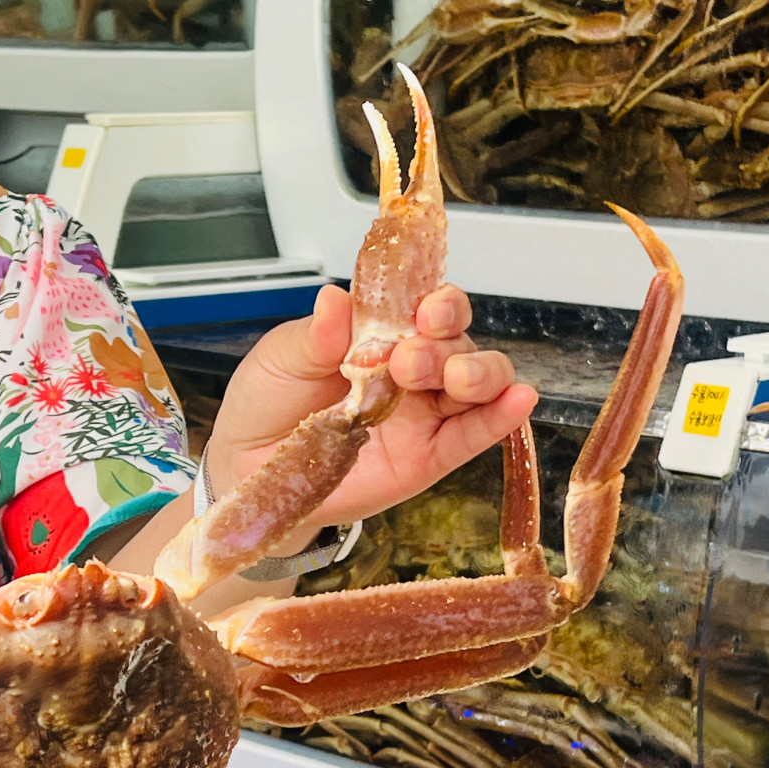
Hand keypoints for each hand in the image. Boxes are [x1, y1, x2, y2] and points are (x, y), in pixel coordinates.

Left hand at [205, 282, 537, 534]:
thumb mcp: (282, 359)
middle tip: (410, 359)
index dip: (436, 302)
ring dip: (479, 374)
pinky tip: (518, 402)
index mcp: (380, 332)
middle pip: (458, 342)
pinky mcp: (428, 457)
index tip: (424, 309)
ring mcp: (424, 413)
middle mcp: (411, 368)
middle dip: (447, 343)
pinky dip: (500, 419)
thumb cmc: (267, 404)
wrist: (249, 468)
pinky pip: (472, 436)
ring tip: (456, 378)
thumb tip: (336, 298)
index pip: (426, 305)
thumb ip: (315, 335)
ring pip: (477, 384)